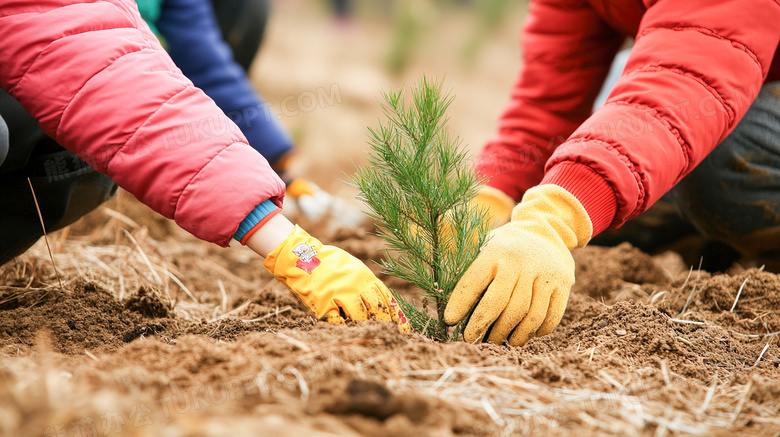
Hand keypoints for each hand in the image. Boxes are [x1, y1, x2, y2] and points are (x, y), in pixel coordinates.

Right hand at [263, 225, 409, 329]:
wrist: (302, 257)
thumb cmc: (329, 262)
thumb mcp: (353, 267)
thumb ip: (366, 282)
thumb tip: (382, 300)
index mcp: (364, 276)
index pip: (386, 298)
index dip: (397, 315)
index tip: (404, 328)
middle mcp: (354, 285)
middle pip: (376, 309)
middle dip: (385, 324)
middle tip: (391, 335)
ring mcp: (339, 295)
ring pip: (359, 317)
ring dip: (366, 326)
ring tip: (371, 335)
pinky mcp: (323, 303)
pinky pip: (338, 321)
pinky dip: (344, 327)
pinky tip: (349, 333)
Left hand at [443, 185, 591, 345]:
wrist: (546, 229)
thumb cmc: (505, 247)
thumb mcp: (485, 246)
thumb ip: (468, 269)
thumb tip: (446, 302)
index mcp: (496, 252)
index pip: (473, 282)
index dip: (460, 304)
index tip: (449, 321)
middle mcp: (521, 262)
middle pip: (500, 304)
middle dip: (483, 326)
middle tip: (473, 340)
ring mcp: (545, 274)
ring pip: (527, 316)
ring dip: (511, 335)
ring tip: (499, 341)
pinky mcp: (563, 284)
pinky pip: (550, 317)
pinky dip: (536, 332)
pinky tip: (523, 335)